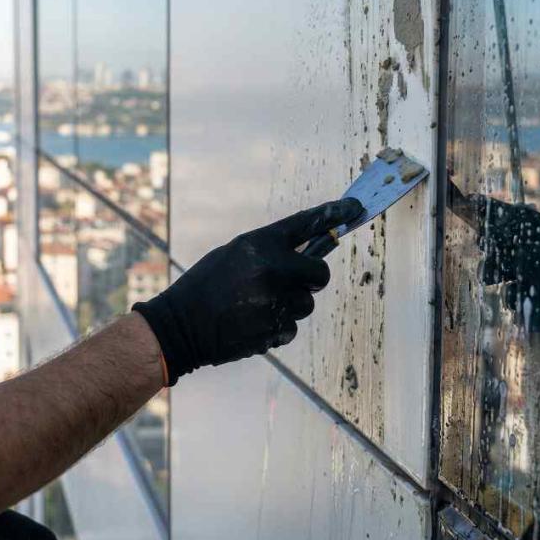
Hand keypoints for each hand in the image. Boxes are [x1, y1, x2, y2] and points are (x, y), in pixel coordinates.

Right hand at [134, 198, 362, 384]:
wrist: (182, 325)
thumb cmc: (207, 284)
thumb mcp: (235, 254)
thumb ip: (272, 251)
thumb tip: (310, 252)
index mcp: (260, 243)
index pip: (307, 223)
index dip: (335, 214)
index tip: (356, 209)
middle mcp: (273, 269)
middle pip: (320, 274)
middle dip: (312, 278)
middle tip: (291, 281)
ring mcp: (276, 301)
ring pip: (306, 303)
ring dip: (290, 304)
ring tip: (256, 305)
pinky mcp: (275, 330)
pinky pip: (292, 327)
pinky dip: (277, 326)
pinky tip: (251, 322)